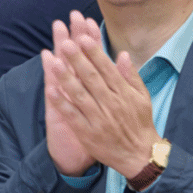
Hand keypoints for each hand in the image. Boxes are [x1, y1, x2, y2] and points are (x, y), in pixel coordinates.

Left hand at [43, 11, 159, 178]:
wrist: (139, 155)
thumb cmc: (140, 122)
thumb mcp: (142, 97)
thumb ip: (131, 75)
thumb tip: (123, 54)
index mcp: (123, 92)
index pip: (106, 68)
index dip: (94, 52)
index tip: (83, 37)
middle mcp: (111, 103)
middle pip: (91, 78)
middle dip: (77, 59)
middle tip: (65, 43)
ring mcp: (98, 118)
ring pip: (80, 95)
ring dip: (66, 78)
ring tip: (54, 62)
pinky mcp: (88, 133)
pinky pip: (73, 116)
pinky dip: (62, 103)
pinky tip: (51, 90)